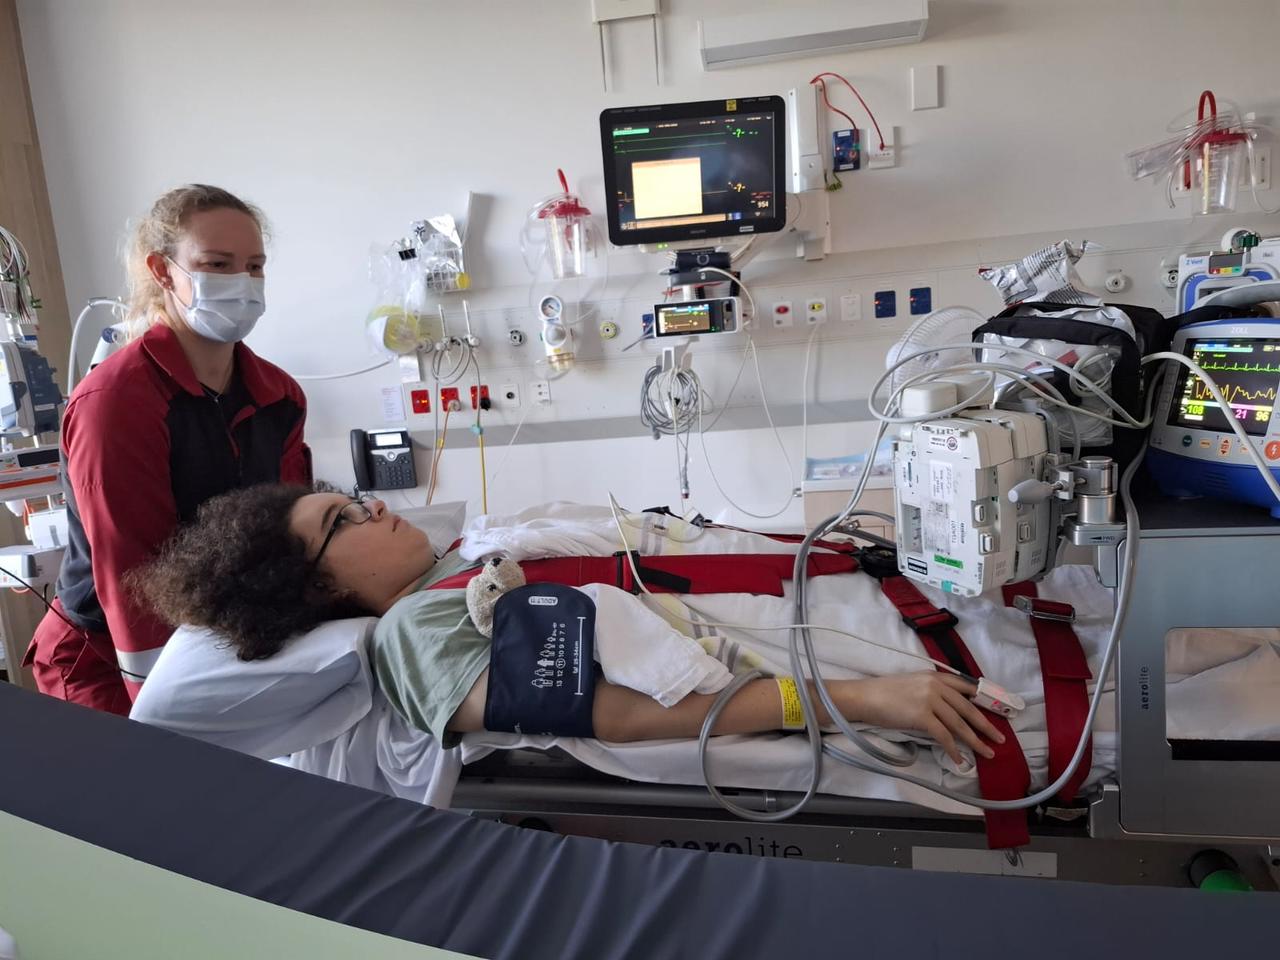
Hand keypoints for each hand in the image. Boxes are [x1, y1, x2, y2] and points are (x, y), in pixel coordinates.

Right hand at [836, 673, 1006, 764]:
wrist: (865, 697)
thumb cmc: (884, 692)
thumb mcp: (913, 684)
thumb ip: (932, 691)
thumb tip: (950, 708)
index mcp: (935, 676)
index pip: (966, 687)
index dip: (983, 701)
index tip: (996, 712)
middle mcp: (936, 686)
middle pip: (968, 709)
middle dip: (986, 726)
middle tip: (999, 739)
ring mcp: (929, 700)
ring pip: (959, 724)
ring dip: (975, 741)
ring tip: (987, 753)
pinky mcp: (922, 716)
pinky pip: (943, 736)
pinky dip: (953, 750)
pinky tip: (959, 759)